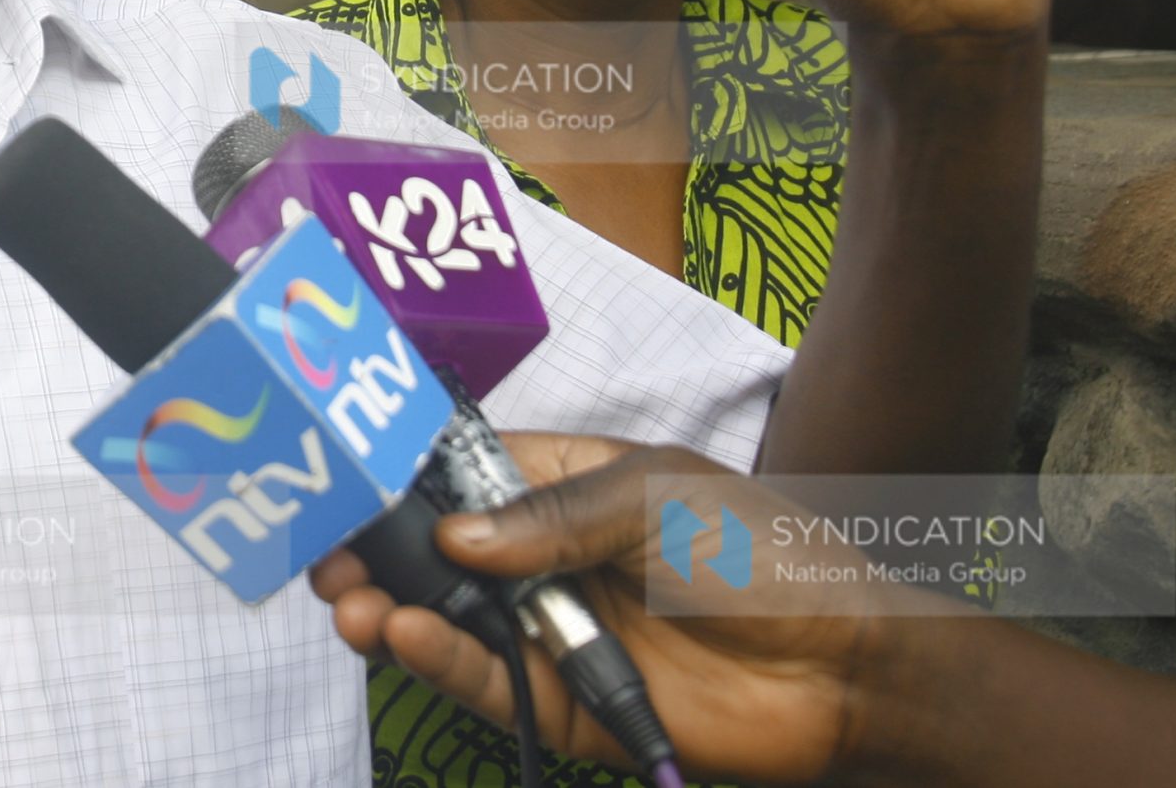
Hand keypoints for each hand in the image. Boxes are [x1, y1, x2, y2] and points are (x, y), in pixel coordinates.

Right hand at [309, 433, 899, 786]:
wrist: (848, 666)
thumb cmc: (763, 554)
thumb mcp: (655, 498)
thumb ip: (550, 517)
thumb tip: (454, 537)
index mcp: (563, 487)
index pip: (460, 473)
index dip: (399, 477)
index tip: (341, 479)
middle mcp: (544, 560)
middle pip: (435, 555)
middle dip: (375, 554)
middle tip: (326, 559)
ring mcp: (551, 632)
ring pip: (448, 622)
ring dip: (390, 611)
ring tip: (353, 605)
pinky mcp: (566, 701)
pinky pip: (489, 681)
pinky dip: (442, 662)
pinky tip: (406, 636)